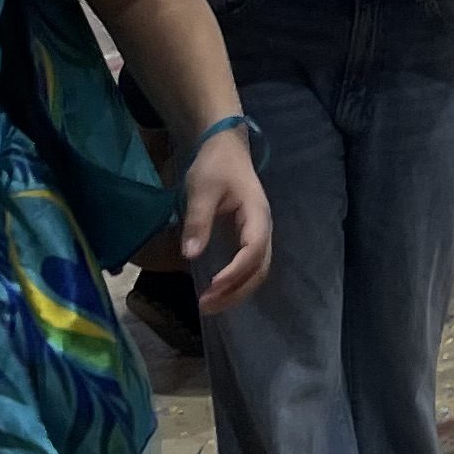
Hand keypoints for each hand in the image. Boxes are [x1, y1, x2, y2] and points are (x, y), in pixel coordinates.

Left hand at [182, 129, 272, 313]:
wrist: (225, 148)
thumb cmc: (214, 166)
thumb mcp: (202, 190)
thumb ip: (198, 221)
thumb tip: (190, 255)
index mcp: (257, 214)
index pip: (253, 250)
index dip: (235, 272)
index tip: (212, 286)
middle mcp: (263, 228)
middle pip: (259, 268)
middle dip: (236, 291)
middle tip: (206, 305)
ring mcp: (258, 234)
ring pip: (256, 271)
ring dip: (236, 291)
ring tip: (209, 304)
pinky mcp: (248, 237)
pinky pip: (248, 266)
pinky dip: (235, 283)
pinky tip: (217, 291)